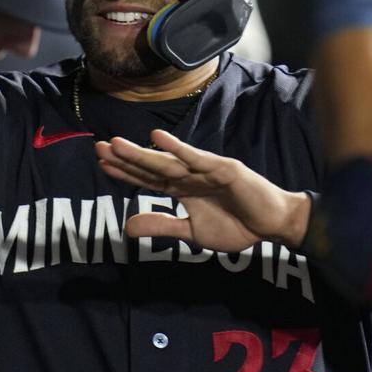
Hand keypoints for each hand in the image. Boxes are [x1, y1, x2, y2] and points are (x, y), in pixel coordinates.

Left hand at [96, 130, 310, 251]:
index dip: (124, 172)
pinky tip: (157, 138)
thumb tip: (127, 227)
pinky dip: (178, 149)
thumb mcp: (192, 232)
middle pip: (151, 166)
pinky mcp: (223, 168)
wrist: (272, 225)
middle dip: (126, 158)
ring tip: (117, 144)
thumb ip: (163, 226)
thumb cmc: (236, 225)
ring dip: (142, 153)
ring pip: (168, 162)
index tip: (100, 163)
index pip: (146, 179)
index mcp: (181, 189)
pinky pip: (197, 159)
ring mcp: (205, 170)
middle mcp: (189, 176)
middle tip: (99, 147)